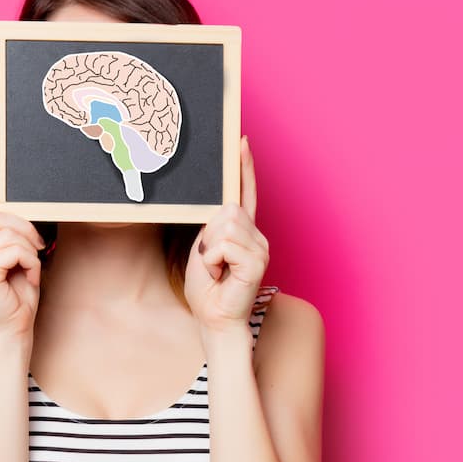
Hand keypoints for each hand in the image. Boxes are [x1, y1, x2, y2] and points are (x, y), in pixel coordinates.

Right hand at [0, 152, 44, 340]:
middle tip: (39, 250)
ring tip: (30, 268)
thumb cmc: (16, 296)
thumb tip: (19, 210)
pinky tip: (27, 276)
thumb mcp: (16, 258)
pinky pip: (13, 249)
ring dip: (30, 249)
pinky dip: (29, 260)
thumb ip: (10, 235)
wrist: (13, 331)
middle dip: (26, 230)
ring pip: (9, 232)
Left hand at [184, 136, 269, 334]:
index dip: (243, 168)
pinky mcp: (257, 261)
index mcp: (243, 231)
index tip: (241, 142)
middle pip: (227, 210)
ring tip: (216, 269)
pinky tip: (221, 274)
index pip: (244, 194)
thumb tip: (223, 209)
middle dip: (209, 236)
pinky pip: (225, 245)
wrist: (214, 318)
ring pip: (225, 226)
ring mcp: (260, 247)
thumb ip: (212, 227)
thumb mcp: (202, 249)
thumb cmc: (207, 288)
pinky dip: (214, 260)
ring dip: (210, 250)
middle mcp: (256, 235)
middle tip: (211, 261)